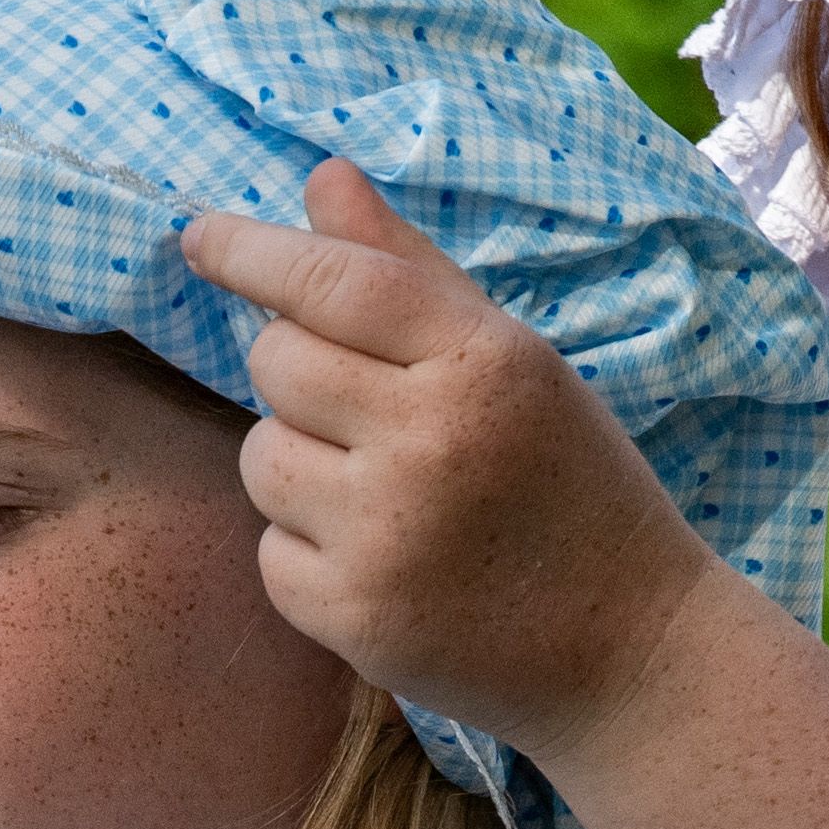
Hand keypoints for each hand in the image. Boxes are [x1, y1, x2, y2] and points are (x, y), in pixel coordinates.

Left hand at [177, 158, 733, 762]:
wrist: (629, 649)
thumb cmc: (569, 486)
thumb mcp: (514, 362)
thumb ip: (411, 270)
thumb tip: (319, 179)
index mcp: (482, 362)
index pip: (334, 281)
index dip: (253, 252)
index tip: (199, 238)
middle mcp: (430, 441)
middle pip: (278, 362)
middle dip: (299, 375)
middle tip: (367, 413)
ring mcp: (386, 535)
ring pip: (261, 456)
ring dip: (298, 466)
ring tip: (382, 495)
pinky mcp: (354, 618)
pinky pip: (270, 552)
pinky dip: (309, 555)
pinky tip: (383, 564)